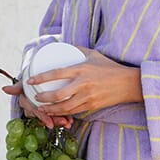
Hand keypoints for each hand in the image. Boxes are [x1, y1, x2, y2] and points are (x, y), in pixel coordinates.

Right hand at [1, 81, 73, 129]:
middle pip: (44, 116)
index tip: (50, 123)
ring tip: (69, 122)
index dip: (42, 117)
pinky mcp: (50, 107)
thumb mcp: (25, 82)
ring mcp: (42, 108)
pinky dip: (64, 117)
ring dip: (60, 120)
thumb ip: (17, 87)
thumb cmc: (30, 79)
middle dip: (55, 120)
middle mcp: (33, 108)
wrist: (38, 75)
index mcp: (27, 103)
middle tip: (65, 122)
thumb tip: (4, 89)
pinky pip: (56, 114)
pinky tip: (70, 121)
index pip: (35, 112)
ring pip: (50, 117)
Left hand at [25, 47, 142, 116]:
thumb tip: (63, 45)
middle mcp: (83, 84)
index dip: (40, 78)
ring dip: (50, 109)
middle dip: (43, 99)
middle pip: (57, 95)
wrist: (128, 83)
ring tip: (42, 108)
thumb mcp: (94, 55)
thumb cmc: (110, 67)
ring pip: (64, 107)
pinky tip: (55, 113)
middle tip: (35, 98)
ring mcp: (88, 97)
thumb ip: (78, 50)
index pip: (56, 73)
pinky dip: (62, 113)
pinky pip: (73, 112)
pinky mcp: (92, 106)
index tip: (30, 81)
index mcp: (81, 69)